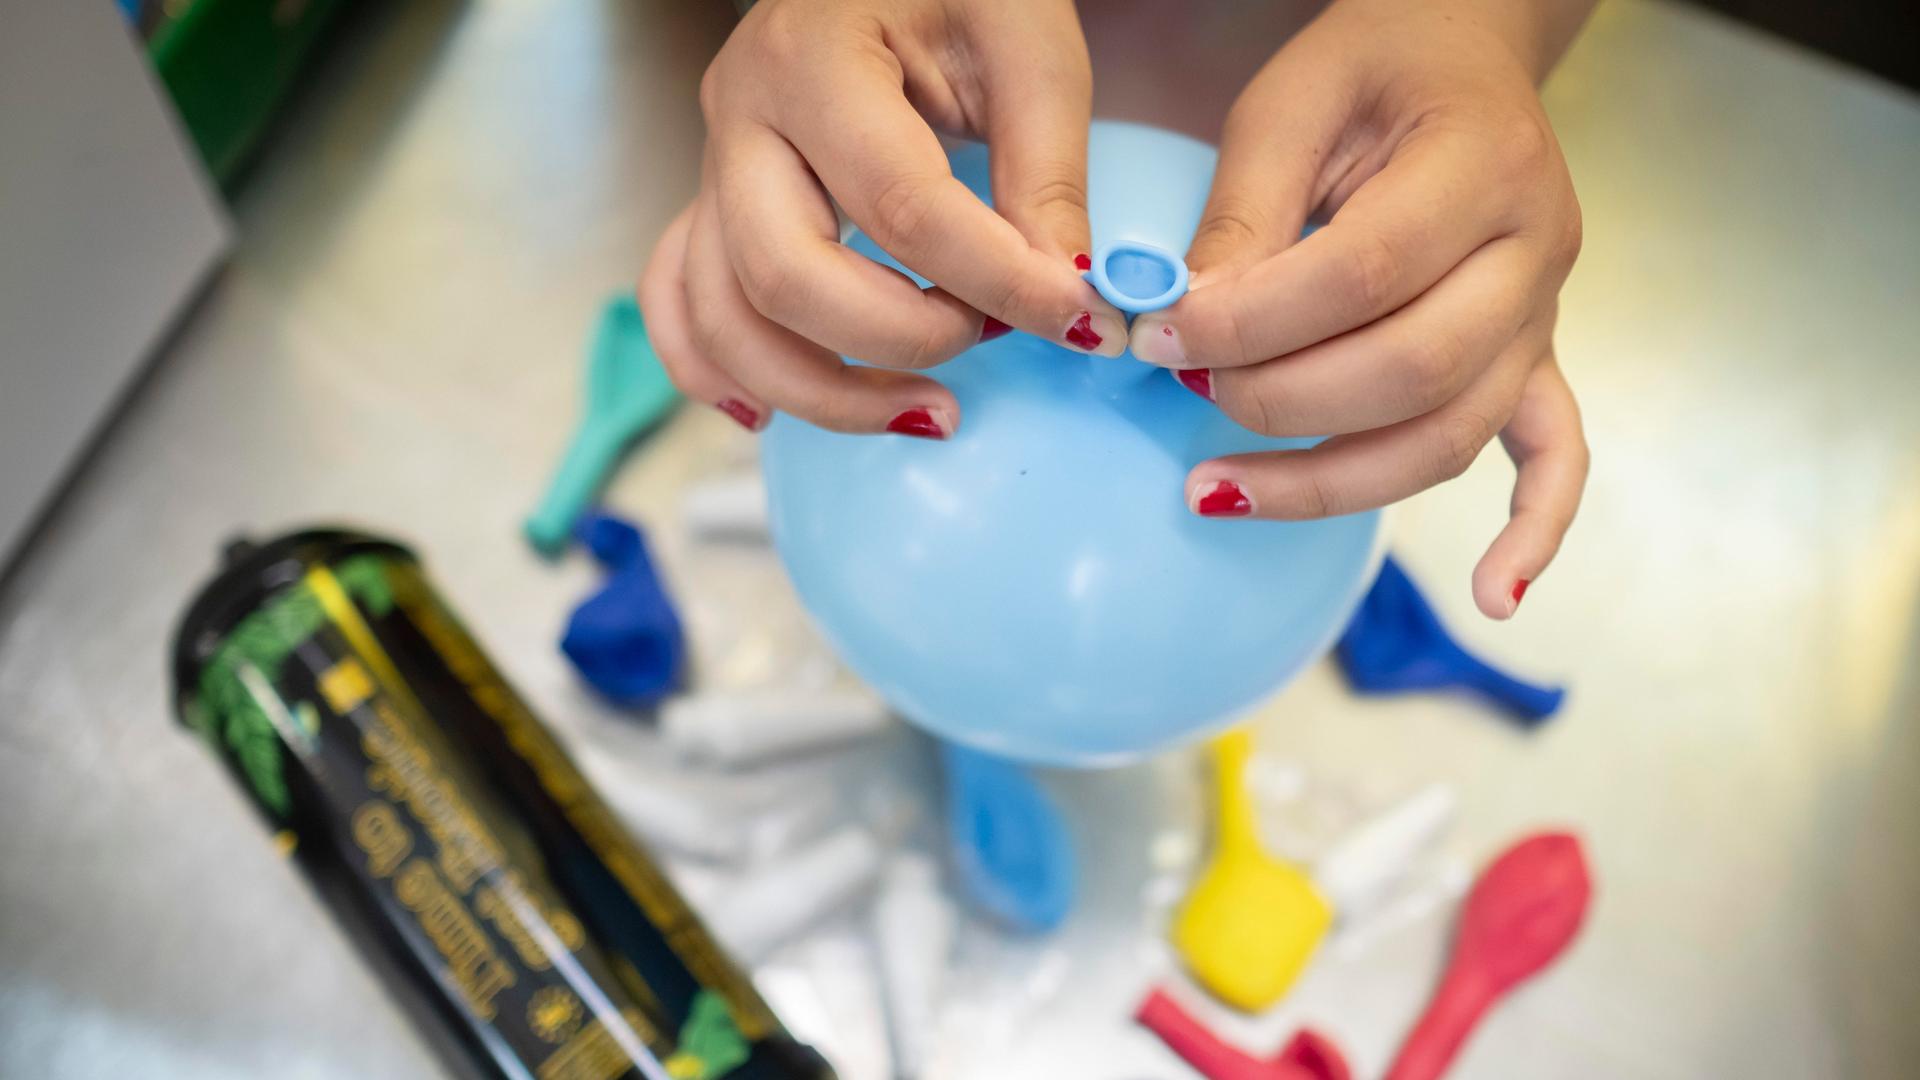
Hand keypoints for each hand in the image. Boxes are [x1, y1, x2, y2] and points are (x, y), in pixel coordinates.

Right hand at [639, 0, 1127, 440]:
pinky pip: (682, 307)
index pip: (903, 205)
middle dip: (901, 339)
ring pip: (727, 316)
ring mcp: (713, 165)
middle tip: (992, 339)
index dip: (997, 280)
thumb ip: (1049, 177)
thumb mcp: (1031, 49)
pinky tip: (781, 413)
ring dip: (824, 392)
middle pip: (786, 275)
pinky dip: (721, 374)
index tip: (1079, 318)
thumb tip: (1066, 300)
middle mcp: (741, 115)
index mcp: (815, 58)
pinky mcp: (713, 205)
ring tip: (931, 413)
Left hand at [1127, 0, 1592, 618]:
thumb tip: (1185, 325)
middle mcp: (1532, 249)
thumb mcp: (1287, 104)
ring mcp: (1542, 315)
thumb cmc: (1372, 71)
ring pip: (1449, 435)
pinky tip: (1492, 598)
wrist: (1461, 57)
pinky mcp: (1537, 357)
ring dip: (1328, 482)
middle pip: (1411, 370)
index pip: (1365, 275)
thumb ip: (1242, 215)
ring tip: (1214, 489)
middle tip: (1183, 386)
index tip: (1160, 336)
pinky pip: (1554, 456)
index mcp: (1481, 166)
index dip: (1253, 323)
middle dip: (1277, 400)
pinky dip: (1531, 534)